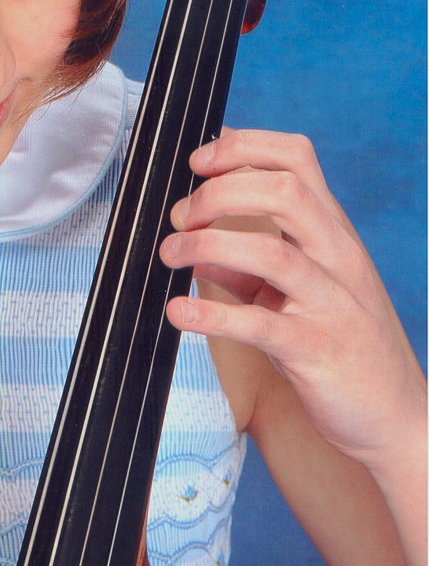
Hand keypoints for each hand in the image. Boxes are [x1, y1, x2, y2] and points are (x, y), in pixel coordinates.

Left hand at [159, 128, 425, 474]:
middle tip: (181, 217)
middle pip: (284, 191)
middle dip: (219, 192)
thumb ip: (249, 256)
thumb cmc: (340, 341)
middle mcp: (337, 257)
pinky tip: (179, 310)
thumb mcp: (296, 287)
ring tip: (169, 254)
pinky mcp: (317, 350)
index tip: (199, 162)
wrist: (396, 417)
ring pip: (271, 253)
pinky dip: (213, 314)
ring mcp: (331, 302)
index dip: (242, 148)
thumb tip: (193, 230)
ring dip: (207, 245)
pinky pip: (261, 325)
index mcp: (332, 231)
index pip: (296, 159)